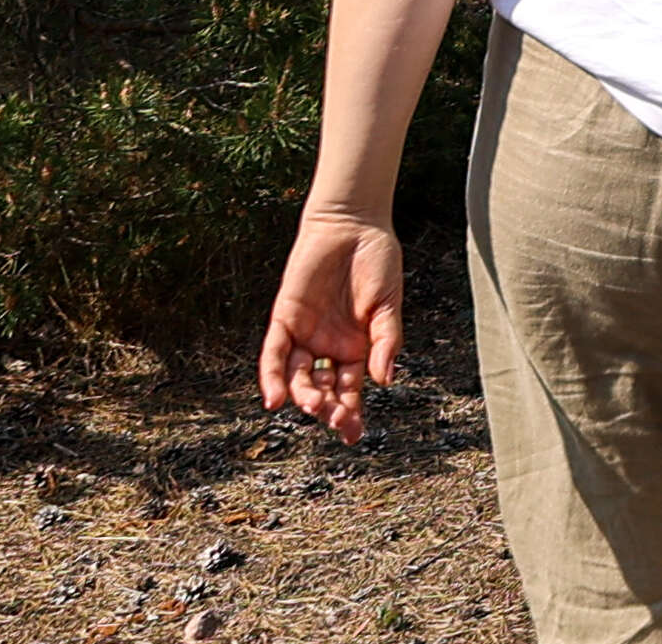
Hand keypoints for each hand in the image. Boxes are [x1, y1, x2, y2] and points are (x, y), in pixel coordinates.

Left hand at [258, 207, 405, 439]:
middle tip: (337, 419)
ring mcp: (306, 335)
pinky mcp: (285, 320)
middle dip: (329, 408)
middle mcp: (328, 347)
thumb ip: (386, 341)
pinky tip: (275, 399)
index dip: (351, 414)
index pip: (351, 390)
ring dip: (305, 396)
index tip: (354, 436)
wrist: (352, 225)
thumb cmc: (377, 262)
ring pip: (299, 377)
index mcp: (357, 348)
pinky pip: (274, 355)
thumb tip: (386, 380)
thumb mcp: (389, 305)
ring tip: (314, 406)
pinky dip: (273, 377)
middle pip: (324, 389)